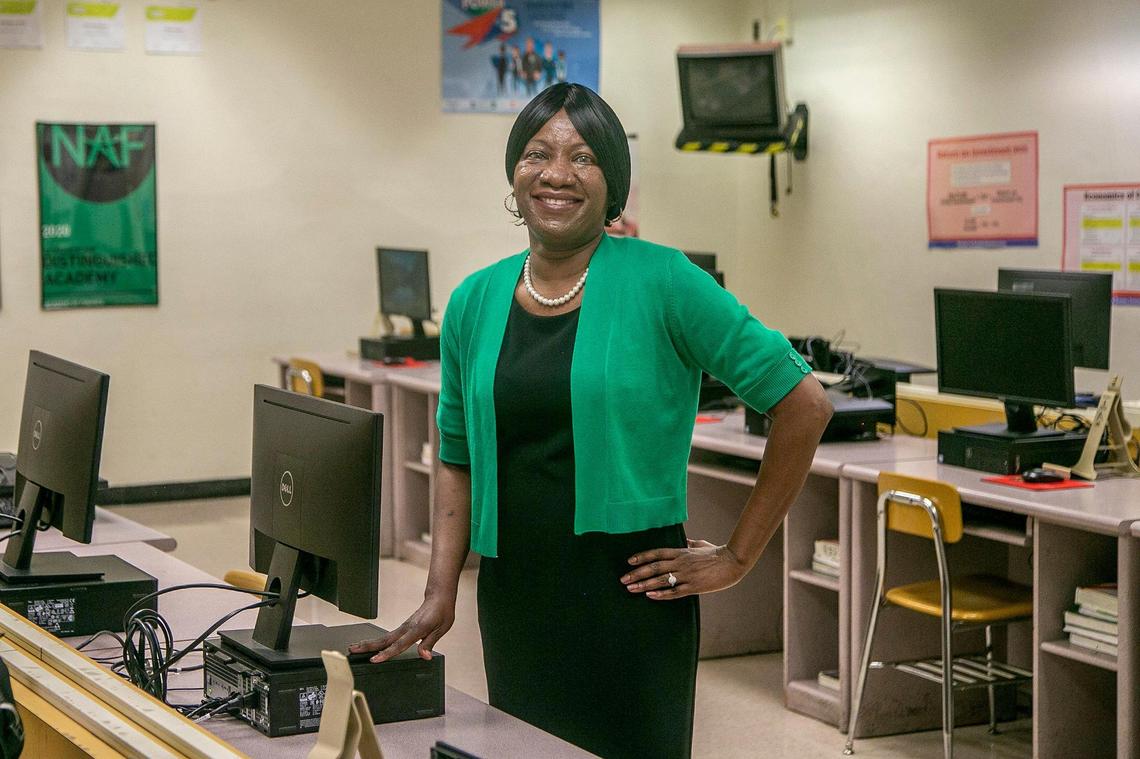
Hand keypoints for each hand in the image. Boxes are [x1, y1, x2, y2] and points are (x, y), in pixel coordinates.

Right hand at [348, 594, 454, 662]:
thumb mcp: (441, 629)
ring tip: (354, 648)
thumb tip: (425, 657)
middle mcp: (407, 627)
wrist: (439, 597)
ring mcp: (403, 626)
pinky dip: (377, 641)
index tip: (374, 660)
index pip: (399, 644)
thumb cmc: (442, 612)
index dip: (387, 653)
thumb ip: (429, 643)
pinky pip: (387, 636)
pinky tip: (370, 646)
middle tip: (353, 651)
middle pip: (385, 640)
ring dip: (368, 643)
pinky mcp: (403, 627)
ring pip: (383, 637)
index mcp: (417, 629)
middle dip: (368, 646)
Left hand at [620, 539, 747, 599]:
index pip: (657, 553)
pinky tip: (650, 596)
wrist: (733, 562)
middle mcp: (681, 562)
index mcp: (681, 552)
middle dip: (637, 573)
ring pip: (661, 580)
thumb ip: (689, 543)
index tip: (629, 562)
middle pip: (654, 567)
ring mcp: (687, 575)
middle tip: (623, 579)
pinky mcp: (694, 587)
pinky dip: (661, 594)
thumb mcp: (701, 544)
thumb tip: (684, 540)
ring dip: (644, 585)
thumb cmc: (717, 552)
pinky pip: (675, 592)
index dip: (642, 557)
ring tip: (631, 589)